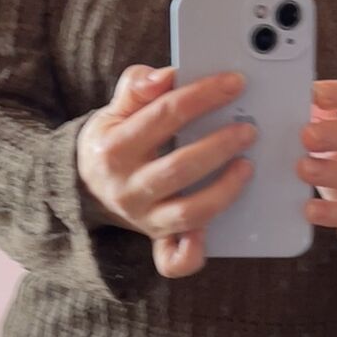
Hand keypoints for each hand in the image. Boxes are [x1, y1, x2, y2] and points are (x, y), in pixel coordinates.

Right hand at [77, 65, 256, 278]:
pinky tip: (213, 236)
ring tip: (248, 167)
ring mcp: (144, 218)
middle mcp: (128, 188)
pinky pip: (174, 260)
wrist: (87, 188)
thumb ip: (135, 87)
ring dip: (223, 191)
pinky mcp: (156, 239)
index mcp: (115, 148)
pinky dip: (193, 253)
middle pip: (179, 167)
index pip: (165, 115)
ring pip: (188, 213)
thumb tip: (164, 76)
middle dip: (218, 146)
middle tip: (249, 130)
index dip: (203, 96)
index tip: (235, 83)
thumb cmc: (112, 142)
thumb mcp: (113, 111)